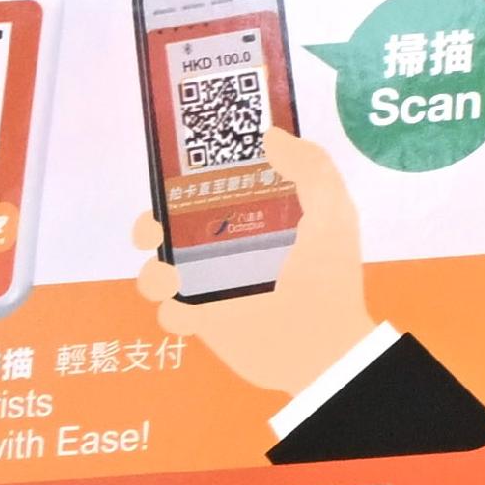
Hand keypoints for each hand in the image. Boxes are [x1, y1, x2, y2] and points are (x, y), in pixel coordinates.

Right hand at [134, 125, 377, 400]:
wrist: (323, 350)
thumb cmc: (331, 277)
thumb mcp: (332, 215)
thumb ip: (311, 169)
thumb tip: (272, 134)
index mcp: (258, 215)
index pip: (216, 185)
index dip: (192, 174)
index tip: (178, 168)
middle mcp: (230, 245)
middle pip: (174, 224)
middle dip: (152, 220)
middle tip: (156, 225)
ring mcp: (215, 283)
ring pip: (161, 266)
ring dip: (154, 267)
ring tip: (171, 275)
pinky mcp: (205, 320)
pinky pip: (170, 310)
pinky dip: (170, 309)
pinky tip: (193, 311)